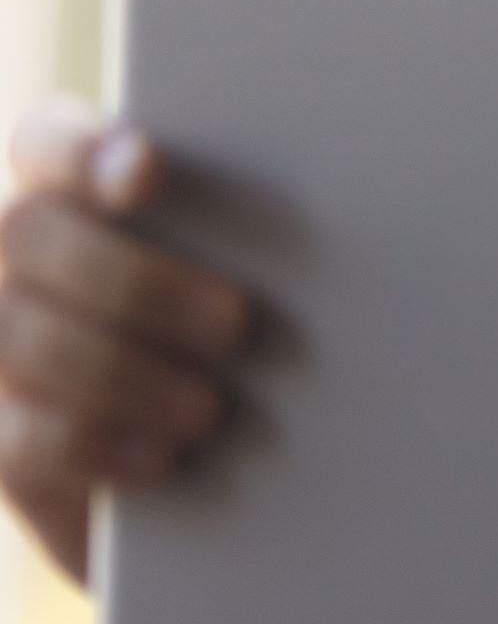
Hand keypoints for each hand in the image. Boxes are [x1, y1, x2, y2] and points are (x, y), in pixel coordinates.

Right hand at [0, 99, 257, 584]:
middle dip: (136, 281)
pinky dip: (94, 444)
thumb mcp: (264, 291)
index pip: (44, 142)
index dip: (82, 150)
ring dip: (121, 372)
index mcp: (70, 196)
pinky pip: (17, 437)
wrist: (241, 481)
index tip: (148, 170)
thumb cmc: (263, 356)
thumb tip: (339, 212)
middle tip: (235, 324)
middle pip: (28, 231)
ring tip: (210, 409)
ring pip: (17, 333)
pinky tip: (164, 458)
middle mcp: (10, 260)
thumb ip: (256, 241)